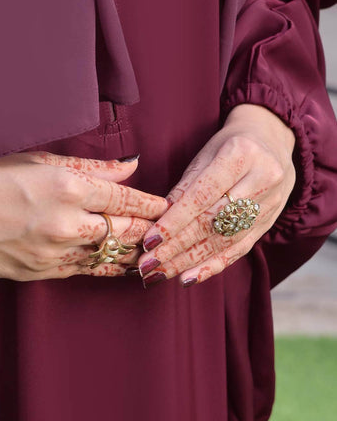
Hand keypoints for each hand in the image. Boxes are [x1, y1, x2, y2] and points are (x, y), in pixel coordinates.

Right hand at [0, 151, 167, 280]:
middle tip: (169, 231)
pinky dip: (104, 268)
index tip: (166, 205)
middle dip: (150, 231)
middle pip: (126, 232)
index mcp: (66, 187)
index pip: (125, 199)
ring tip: (153, 252)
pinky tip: (120, 266)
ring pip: (108, 258)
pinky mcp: (38, 274)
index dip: (151, 204)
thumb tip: (132, 164)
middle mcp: (64, 223)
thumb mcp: (41, 161)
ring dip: (133, 255)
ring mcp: (51, 253)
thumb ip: (92, 166)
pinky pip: (83, 272)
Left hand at [138, 104, 296, 286]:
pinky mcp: (270, 222)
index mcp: (241, 154)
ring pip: (225, 240)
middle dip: (177, 247)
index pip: (202, 196)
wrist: (272, 142)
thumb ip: (184, 187)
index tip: (149, 242)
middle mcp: (262, 179)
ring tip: (161, 274)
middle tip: (148, 265)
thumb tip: (157, 221)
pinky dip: (212, 266)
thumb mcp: (205, 155)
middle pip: (214, 222)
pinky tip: (188, 278)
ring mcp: (271, 203)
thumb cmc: (228, 147)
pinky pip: (240, 250)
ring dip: (190, 261)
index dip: (174, 222)